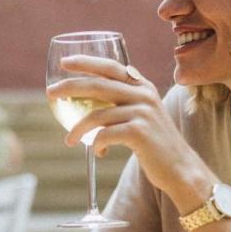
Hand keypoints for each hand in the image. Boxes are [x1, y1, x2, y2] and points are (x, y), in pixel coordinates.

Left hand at [51, 55, 210, 202]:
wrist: (180, 168)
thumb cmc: (155, 144)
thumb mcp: (144, 115)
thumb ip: (126, 101)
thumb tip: (92, 94)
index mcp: (143, 86)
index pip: (111, 67)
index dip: (87, 63)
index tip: (64, 63)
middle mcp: (143, 95)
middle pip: (98, 84)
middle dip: (70, 86)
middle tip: (50, 93)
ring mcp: (142, 112)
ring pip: (96, 115)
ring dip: (77, 129)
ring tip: (69, 140)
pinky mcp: (139, 133)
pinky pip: (104, 135)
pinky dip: (96, 145)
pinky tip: (98, 153)